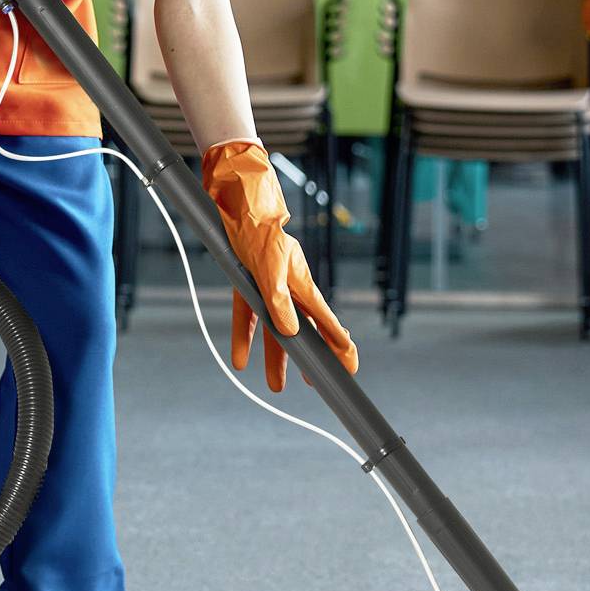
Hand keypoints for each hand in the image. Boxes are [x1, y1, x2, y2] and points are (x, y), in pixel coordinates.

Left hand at [202, 140, 357, 392]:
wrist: (239, 204)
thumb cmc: (261, 232)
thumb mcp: (270, 268)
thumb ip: (279, 301)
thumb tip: (290, 333)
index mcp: (303, 285)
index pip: (326, 323)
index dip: (339, 345)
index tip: (350, 366)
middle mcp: (290, 290)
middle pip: (302, 332)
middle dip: (308, 359)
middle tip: (314, 383)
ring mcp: (269, 289)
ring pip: (274, 330)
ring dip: (275, 357)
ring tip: (276, 386)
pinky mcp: (248, 285)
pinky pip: (247, 317)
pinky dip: (244, 338)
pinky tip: (240, 360)